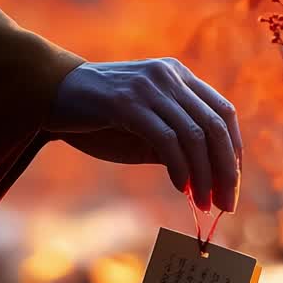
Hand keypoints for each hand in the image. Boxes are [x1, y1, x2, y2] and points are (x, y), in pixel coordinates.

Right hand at [46, 59, 241, 210]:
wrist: (49, 95)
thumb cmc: (99, 119)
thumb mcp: (146, 128)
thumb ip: (176, 144)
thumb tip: (210, 180)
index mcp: (179, 77)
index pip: (224, 112)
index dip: (233, 151)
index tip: (231, 185)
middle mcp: (170, 77)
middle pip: (216, 126)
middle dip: (225, 170)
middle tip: (226, 205)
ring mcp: (149, 87)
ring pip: (195, 135)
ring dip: (204, 176)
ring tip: (204, 204)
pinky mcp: (128, 103)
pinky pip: (167, 140)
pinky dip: (179, 168)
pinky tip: (180, 188)